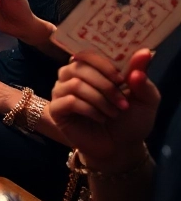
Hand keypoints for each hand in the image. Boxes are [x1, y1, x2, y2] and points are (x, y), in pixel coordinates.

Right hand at [51, 49, 158, 172]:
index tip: (122, 79)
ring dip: (99, 99)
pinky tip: (100, 118)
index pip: (87, 53)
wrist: (121, 147)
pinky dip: (89, 109)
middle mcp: (72, 76)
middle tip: (122, 103)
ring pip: (75, 83)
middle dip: (105, 85)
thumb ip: (141, 76)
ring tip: (113, 113)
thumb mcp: (145, 98)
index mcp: (91, 68)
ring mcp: (61, 92)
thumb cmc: (131, 120)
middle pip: (79, 66)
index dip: (103, 63)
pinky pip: (68, 101)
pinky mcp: (56, 110)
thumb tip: (145, 53)